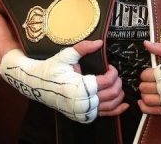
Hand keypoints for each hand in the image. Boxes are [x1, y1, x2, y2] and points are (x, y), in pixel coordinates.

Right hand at [0, 40, 124, 122]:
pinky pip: (104, 115)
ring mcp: (83, 111)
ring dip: (118, 95)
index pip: (107, 82)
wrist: (37, 85)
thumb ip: (83, 48)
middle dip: (117, 82)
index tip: (110, 66)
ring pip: (111, 106)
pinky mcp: (83, 116)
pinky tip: (123, 105)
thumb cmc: (51, 69)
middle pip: (112, 94)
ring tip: (118, 85)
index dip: (113, 73)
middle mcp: (83, 102)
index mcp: (79, 87)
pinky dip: (116, 110)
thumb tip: (99, 42)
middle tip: (114, 74)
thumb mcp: (66, 56)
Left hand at [139, 41, 160, 118]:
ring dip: (145, 97)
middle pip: (146, 89)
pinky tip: (148, 104)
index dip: (144, 74)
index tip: (148, 73)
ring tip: (146, 93)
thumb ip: (160, 49)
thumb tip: (145, 43)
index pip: (146, 75)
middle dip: (143, 85)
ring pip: (150, 102)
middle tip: (146, 83)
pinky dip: (151, 109)